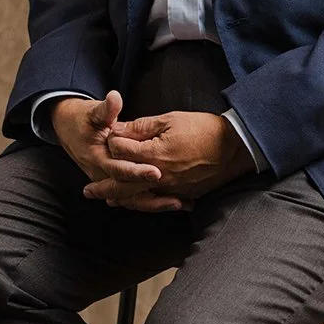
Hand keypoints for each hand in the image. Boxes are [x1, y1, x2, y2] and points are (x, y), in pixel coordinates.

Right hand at [49, 92, 188, 212]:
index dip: (137, 172)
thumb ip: (106, 109)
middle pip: (127, 191)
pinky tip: (173, 203)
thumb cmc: (84, 120)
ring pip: (131, 200)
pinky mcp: (115, 185)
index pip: (118, 169)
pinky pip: (134, 199)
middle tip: (175, 197)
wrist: (69, 129)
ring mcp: (108, 183)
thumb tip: (114, 98)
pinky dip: (153, 203)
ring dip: (155, 204)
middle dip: (152, 195)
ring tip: (180, 203)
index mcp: (97, 158)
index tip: (156, 171)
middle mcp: (102, 175)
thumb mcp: (93, 112)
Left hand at [86, 110, 251, 204]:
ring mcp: (171, 188)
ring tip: (108, 199)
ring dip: (121, 199)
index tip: (108, 136)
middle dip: (103, 187)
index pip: (120, 152)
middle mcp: (158, 176)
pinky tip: (139, 202)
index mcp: (152, 154)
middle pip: (122, 185)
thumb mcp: (170, 119)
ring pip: (139, 198)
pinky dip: (145, 203)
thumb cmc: (204, 129)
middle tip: (87, 191)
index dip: (112, 143)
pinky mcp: (184, 194)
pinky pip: (159, 202)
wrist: (236, 147)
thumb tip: (119, 130)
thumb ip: (142, 127)